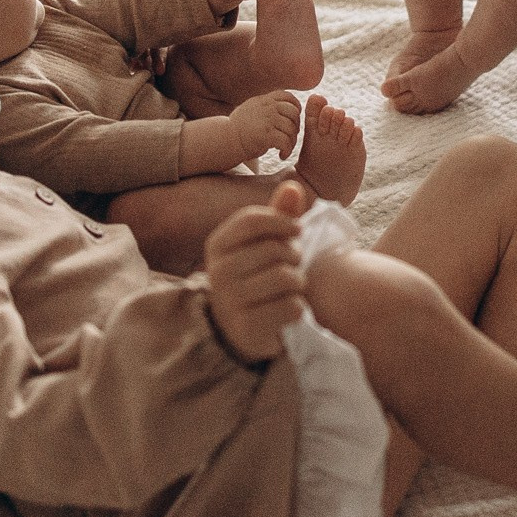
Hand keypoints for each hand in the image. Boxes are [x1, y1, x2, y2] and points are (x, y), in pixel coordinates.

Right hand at [204, 183, 311, 363]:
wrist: (244, 330)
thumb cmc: (258, 277)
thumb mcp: (265, 243)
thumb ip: (279, 215)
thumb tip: (292, 186)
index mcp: (217, 245)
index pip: (252, 220)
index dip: (282, 222)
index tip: (297, 229)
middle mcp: (217, 272)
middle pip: (273, 249)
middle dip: (294, 256)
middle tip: (293, 265)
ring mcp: (229, 302)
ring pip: (285, 278)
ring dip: (299, 282)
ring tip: (292, 287)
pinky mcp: (246, 329)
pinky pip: (291, 307)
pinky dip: (299, 308)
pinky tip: (289, 310)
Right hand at [227, 90, 302, 160]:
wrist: (226, 140)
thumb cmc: (238, 129)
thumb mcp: (251, 109)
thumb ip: (265, 106)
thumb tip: (279, 104)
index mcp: (264, 100)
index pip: (288, 97)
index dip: (296, 108)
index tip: (293, 121)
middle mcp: (267, 107)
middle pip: (294, 113)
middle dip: (296, 126)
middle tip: (290, 138)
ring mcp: (267, 119)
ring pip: (292, 129)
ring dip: (292, 142)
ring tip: (285, 149)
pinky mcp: (266, 134)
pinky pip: (286, 142)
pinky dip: (287, 151)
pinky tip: (281, 156)